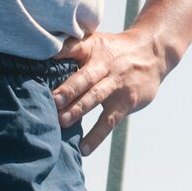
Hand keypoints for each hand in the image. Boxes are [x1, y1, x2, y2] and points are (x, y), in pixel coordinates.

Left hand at [52, 25, 166, 154]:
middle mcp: (104, 65)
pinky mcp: (125, 102)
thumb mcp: (95, 41)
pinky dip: (96, 136)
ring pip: (96, 98)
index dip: (60, 52)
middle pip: (85, 77)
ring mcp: (116, 84)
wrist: (153, 52)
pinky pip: (109, 121)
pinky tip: (83, 149)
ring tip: (61, 122)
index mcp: (93, 48)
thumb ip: (71, 48)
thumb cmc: (114, 49)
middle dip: (68, 90)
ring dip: (78, 110)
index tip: (44, 58)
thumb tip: (38, 57)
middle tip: (52, 101)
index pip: (74, 47)